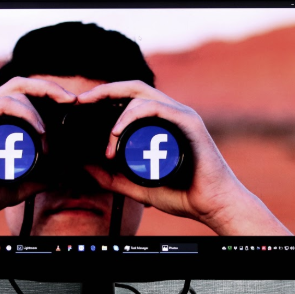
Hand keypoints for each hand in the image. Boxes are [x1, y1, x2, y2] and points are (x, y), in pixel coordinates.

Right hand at [0, 77, 76, 235]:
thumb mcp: (15, 186)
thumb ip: (35, 180)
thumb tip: (57, 176)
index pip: (24, 95)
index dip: (48, 94)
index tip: (71, 105)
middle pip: (21, 84)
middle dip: (49, 87)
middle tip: (72, 100)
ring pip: (15, 92)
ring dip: (39, 111)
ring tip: (48, 136)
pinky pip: (1, 103)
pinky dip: (25, 112)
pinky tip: (39, 129)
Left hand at [78, 81, 291, 235]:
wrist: (213, 205)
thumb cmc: (182, 194)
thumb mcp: (136, 186)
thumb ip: (112, 178)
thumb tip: (85, 167)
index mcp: (161, 123)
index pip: (130, 98)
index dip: (105, 96)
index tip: (81, 105)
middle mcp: (171, 113)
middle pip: (133, 88)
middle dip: (104, 90)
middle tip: (82, 100)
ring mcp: (181, 115)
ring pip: (141, 97)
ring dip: (117, 116)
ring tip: (107, 141)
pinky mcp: (188, 122)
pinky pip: (155, 108)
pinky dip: (132, 116)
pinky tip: (117, 132)